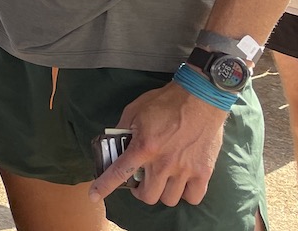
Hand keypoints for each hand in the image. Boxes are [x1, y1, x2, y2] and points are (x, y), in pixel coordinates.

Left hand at [88, 81, 226, 206]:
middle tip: (141, 181)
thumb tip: (115, 142)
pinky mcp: (204, 171)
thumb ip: (123, 128)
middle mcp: (164, 163)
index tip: (94, 196)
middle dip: (141, 191)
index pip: (120, 172)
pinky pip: (193, 197)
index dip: (104, 186)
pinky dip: (186, 194)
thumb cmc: (165, 102)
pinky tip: (182, 184)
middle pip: (148, 196)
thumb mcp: (134, 110)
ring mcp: (185, 169)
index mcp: (144, 147)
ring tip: (162, 181)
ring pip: (170, 199)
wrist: (200, 98)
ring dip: (162, 192)